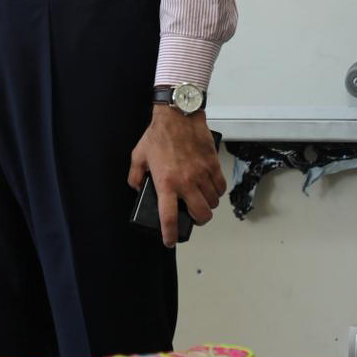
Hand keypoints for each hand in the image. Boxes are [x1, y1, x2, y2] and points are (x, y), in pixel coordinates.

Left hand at [128, 106, 225, 246]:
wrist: (179, 115)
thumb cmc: (159, 134)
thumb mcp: (138, 156)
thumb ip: (135, 176)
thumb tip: (137, 188)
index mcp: (166, 183)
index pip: (169, 217)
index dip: (170, 234)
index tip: (170, 241)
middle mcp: (186, 182)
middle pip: (201, 215)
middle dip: (199, 221)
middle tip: (194, 217)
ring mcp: (202, 175)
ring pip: (213, 202)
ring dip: (208, 205)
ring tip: (202, 200)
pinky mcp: (213, 165)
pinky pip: (221, 187)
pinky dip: (217, 192)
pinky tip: (211, 189)